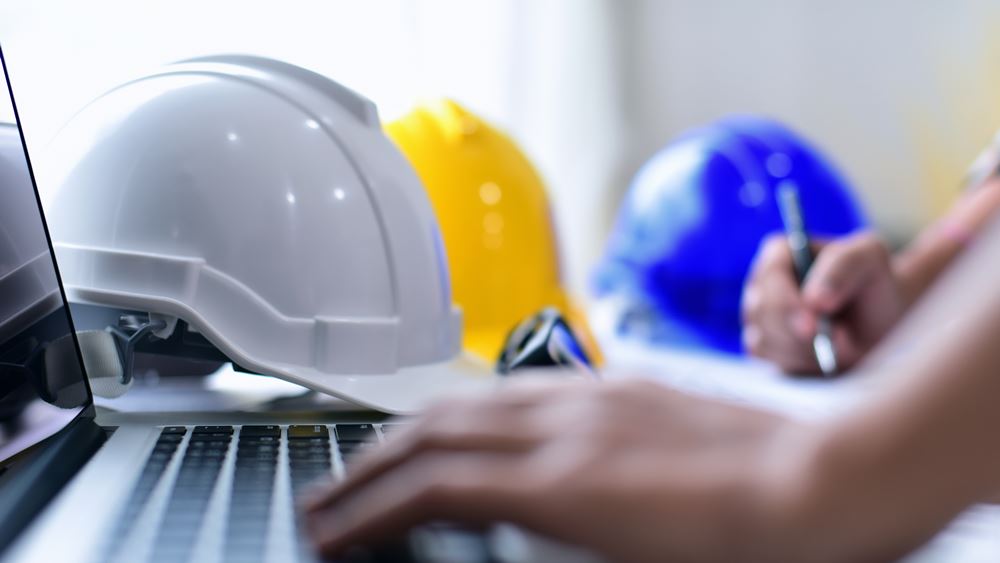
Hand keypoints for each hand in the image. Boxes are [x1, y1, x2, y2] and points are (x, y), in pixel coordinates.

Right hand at [303, 379, 817, 562]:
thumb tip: (496, 531)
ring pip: (473, 402)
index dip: (367, 508)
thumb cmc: (749, 546)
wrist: (829, 481)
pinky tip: (472, 417)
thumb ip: (549, 544)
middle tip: (330, 492)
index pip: (431, 488)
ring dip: (413, 428)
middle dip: (369, 465)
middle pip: (434, 435)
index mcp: (559, 482)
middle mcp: (563, 427)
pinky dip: (473, 408)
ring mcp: (591, 398)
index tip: (329, 528)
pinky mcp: (621, 388)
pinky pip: (522, 389)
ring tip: (380, 453)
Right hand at [742, 231, 905, 373]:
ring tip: (841, 347)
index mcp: (780, 254)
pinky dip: (799, 365)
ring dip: (802, 351)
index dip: (786, 302)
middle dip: (797, 332)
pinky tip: (825, 359)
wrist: (881, 320)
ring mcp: (759, 318)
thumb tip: (813, 301)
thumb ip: (843, 266)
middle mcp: (762, 285)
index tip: (813, 325)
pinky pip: (768, 361)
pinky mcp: (765, 348)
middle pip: (761, 311)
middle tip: (837, 341)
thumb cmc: (874, 282)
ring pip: (762, 340)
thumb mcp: (870, 258)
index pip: (769, 276)